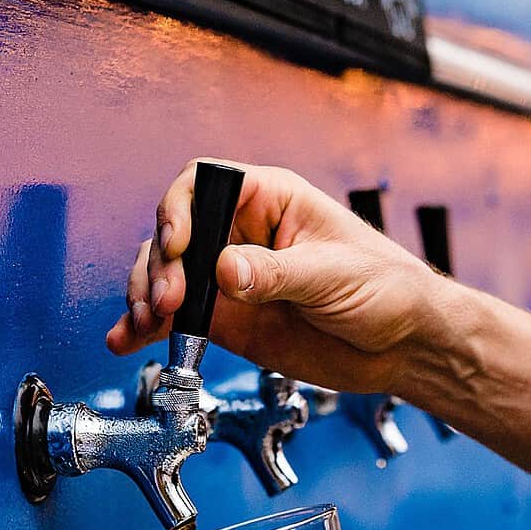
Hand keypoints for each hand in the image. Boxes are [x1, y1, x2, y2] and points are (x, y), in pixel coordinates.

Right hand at [103, 160, 447, 395]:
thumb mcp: (334, 275)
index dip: (180, 210)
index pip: (204, 184)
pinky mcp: (225, 319)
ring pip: (164, 274)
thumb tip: (225, 269)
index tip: (179, 246)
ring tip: (145, 322)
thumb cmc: (387, 288)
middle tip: (168, 301)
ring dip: (144, 294)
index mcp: (269, 200)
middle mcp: (240, 233)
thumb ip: (276, 273)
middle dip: (159, 264)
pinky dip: (144, 328)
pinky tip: (125, 338)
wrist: (405, 345)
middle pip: (174, 232)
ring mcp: (229, 277)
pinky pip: (174, 319)